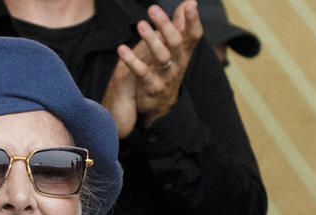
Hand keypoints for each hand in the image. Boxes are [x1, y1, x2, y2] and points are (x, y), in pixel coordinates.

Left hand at [103, 2, 202, 135]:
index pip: (194, 35)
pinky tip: (121, 49)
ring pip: (162, 57)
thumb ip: (180, 25)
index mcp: (184, 52)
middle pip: (176, 42)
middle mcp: (178, 63)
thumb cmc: (167, 69)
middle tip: (153, 8)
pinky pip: (142, 73)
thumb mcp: (176, 49)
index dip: (193, 21)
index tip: (190, 6)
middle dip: (165, 25)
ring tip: (141, 24)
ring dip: (151, 40)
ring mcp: (166, 76)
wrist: (160, 105)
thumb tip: (190, 2)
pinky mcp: (151, 87)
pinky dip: (131, 61)